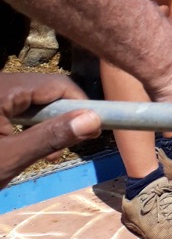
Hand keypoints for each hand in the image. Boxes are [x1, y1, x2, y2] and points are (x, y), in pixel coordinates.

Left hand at [0, 73, 100, 188]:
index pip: (57, 85)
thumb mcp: (12, 156)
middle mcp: (0, 82)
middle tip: (61, 151)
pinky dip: (29, 123)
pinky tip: (27, 144)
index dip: (81, 106)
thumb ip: (51, 136)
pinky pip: (18, 105)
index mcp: (3, 88)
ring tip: (46, 152)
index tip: (92, 131)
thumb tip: (95, 119)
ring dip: (47, 123)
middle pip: (46, 90)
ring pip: (33, 98)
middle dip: (62, 118)